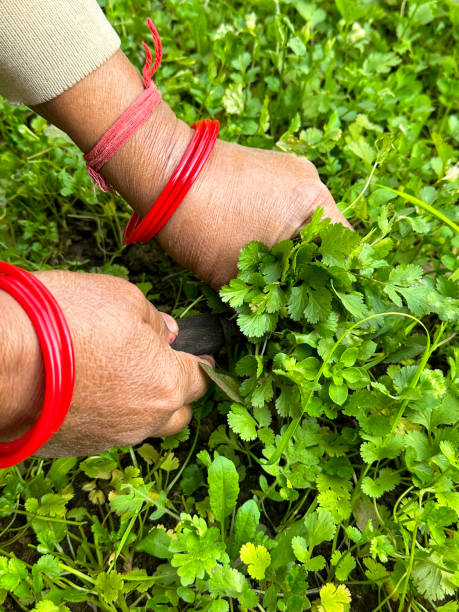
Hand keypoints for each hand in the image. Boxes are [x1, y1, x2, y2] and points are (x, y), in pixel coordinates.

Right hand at [0, 271, 212, 456]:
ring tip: (119, 376)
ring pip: (142, 427)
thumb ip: (155, 320)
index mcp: (166, 383)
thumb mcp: (123, 298)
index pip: (200, 379)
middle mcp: (144, 420)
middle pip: (177, 413)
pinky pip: (107, 432)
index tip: (199, 357)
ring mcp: (109, 439)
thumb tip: (167, 333)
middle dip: (175, 391)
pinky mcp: (76, 447)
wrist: (1, 360)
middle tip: (160, 367)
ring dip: (141, 406)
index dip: (201, 364)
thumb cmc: (68, 321)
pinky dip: (108, 414)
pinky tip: (88, 390)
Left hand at [33, 50, 349, 288]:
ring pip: (305, 224)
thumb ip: (263, 295)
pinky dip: (280, 230)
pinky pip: (287, 207)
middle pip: (325, 239)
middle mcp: (311, 182)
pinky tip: (261, 250)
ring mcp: (291, 172)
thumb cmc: (199, 222)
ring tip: (275, 277)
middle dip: (311, 270)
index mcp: (313, 205)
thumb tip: (275, 317)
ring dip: (294, 250)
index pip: (343, 254)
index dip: (333, 286)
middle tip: (295, 297)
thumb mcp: (232, 272)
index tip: (318, 307)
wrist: (164, 170)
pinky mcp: (271, 169)